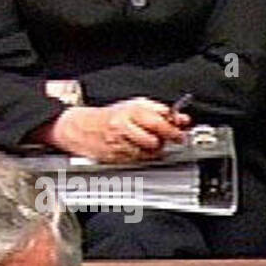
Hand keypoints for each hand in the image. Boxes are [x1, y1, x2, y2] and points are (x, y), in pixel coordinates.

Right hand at [43, 98, 189, 162]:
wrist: (83, 128)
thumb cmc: (112, 116)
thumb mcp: (135, 105)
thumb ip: (159, 111)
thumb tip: (180, 118)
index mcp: (130, 112)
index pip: (158, 122)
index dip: (174, 130)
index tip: (182, 133)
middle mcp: (124, 128)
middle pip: (155, 141)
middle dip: (165, 141)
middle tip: (171, 139)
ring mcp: (120, 144)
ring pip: (149, 153)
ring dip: (154, 149)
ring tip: (149, 141)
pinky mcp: (117, 158)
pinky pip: (139, 161)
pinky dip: (143, 156)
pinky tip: (138, 148)